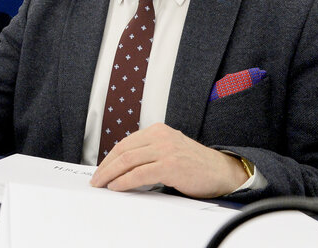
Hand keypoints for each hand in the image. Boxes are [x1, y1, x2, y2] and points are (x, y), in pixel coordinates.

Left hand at [89, 123, 247, 197]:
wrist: (222, 172)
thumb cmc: (195, 165)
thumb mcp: (169, 150)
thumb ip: (149, 153)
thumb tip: (122, 168)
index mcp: (158, 130)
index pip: (126, 143)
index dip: (109, 158)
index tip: (100, 170)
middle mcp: (161, 136)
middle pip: (123, 150)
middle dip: (106, 166)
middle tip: (96, 180)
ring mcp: (166, 149)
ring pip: (128, 160)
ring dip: (111, 174)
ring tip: (102, 185)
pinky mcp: (170, 165)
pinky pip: (140, 173)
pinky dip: (124, 181)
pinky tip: (117, 187)